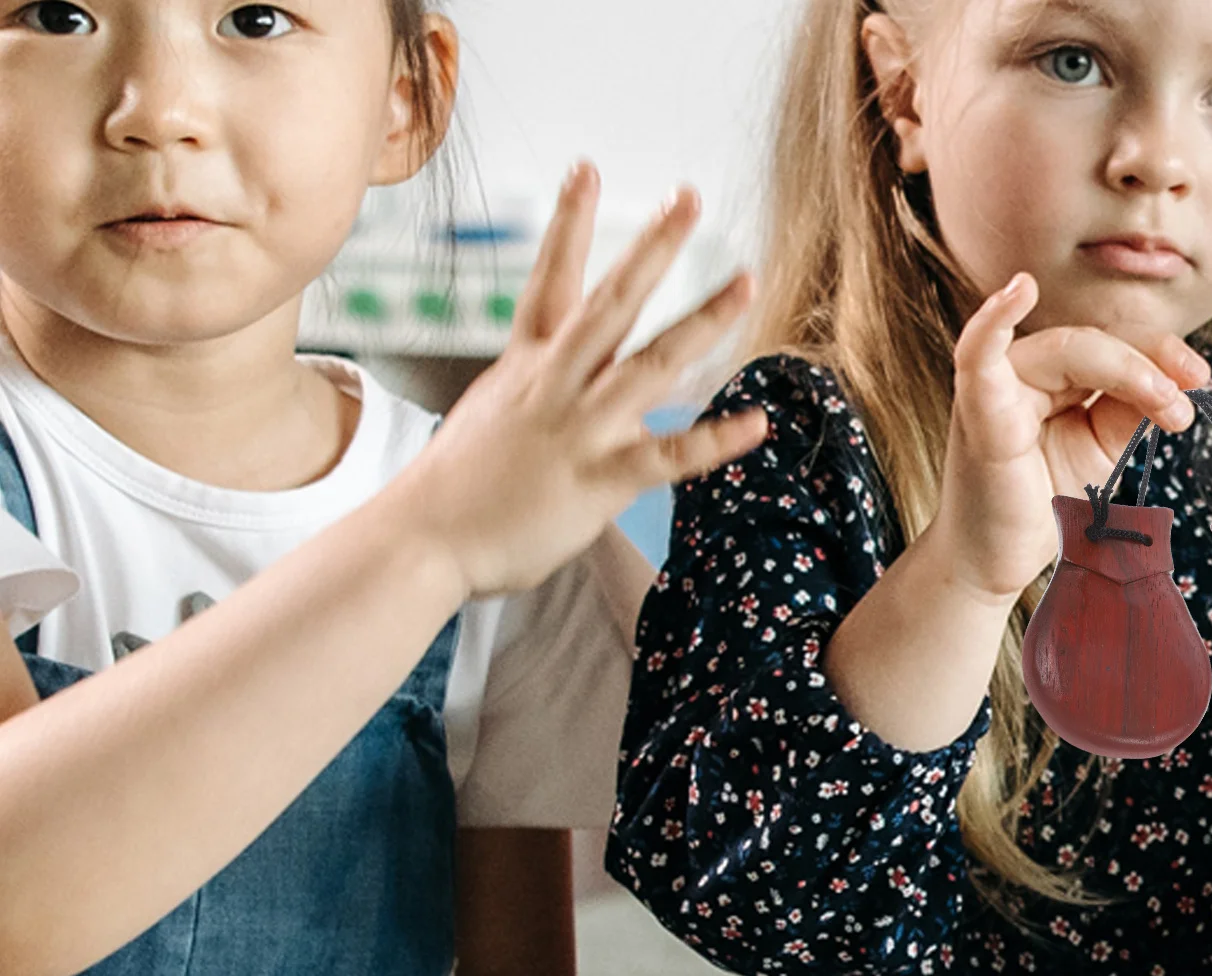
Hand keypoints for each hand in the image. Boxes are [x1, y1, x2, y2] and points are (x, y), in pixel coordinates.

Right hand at [393, 161, 768, 599]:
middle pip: (610, 302)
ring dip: (702, 320)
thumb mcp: (490, 423)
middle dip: (652, 248)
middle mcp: (555, 385)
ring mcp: (580, 428)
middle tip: (688, 198)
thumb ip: (536, 403)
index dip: (568, 223)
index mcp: (525, 368)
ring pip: (650, 362)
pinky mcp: (599, 478)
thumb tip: (562, 407)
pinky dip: (714, 439)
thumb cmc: (453, 492)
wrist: (423, 537)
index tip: (585, 169)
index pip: (548, 281)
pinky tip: (755, 423)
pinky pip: (668, 454)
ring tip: (744, 282)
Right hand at [923, 271, 1209, 605]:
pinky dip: (993, 320)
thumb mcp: (1100, 451)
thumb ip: (1127, 411)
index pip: (1112, 345)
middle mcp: (1023, 372)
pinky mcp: (977, 411)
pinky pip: (979, 355)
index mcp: (1053, 378)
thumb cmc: (1041, 506)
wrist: (994, 563)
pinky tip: (1018, 291)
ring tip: (1167, 402)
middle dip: (1150, 362)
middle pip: (1096, 341)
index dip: (1159, 354)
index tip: (1200, 380)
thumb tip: (1174, 383)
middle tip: (1187, 399)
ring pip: (1067, 348)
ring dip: (1125, 367)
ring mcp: (996, 387)